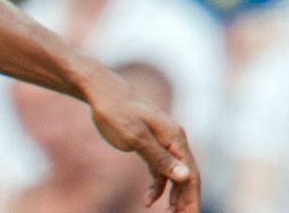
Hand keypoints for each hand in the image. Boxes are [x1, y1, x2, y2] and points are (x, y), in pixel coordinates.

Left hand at [84, 71, 199, 211]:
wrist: (99, 89)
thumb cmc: (115, 110)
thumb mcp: (135, 136)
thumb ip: (159, 157)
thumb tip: (186, 176)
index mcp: (174, 138)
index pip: (190, 174)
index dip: (192, 198)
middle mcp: (173, 140)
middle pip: (185, 176)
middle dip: (185, 201)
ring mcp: (162, 142)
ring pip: (173, 174)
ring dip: (173, 196)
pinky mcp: (149, 143)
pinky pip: (159, 169)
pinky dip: (157, 185)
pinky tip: (148, 200)